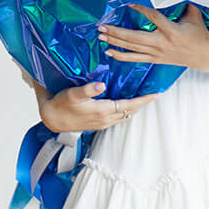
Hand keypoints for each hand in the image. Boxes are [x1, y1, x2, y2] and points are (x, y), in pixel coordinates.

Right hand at [21, 70, 159, 132]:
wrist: (52, 119)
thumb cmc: (61, 104)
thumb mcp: (73, 94)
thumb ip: (87, 89)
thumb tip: (101, 85)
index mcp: (102, 111)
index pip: (129, 106)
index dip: (143, 100)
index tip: (156, 94)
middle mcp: (105, 119)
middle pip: (130, 111)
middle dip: (143, 103)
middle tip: (154, 93)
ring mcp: (102, 123)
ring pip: (125, 115)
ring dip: (135, 107)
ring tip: (143, 96)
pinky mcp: (98, 123)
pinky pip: (118, 117)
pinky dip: (126, 109)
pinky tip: (126, 102)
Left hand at [98, 3, 208, 68]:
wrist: (203, 56)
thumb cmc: (199, 34)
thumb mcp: (194, 15)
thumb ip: (184, 2)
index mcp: (171, 30)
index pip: (153, 17)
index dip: (140, 10)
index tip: (129, 5)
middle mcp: (161, 42)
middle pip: (134, 37)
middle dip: (116, 32)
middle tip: (102, 26)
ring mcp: (156, 52)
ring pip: (131, 48)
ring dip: (114, 41)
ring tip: (101, 36)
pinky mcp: (154, 59)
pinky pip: (134, 58)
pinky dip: (121, 56)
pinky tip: (109, 52)